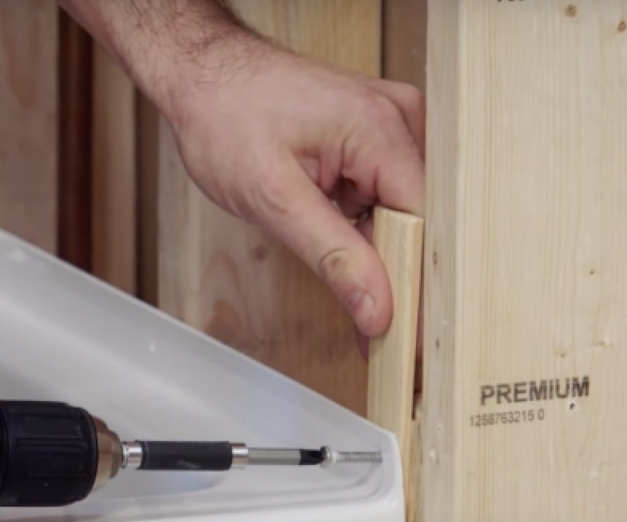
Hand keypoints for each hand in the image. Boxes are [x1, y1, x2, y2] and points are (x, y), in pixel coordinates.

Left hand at [163, 39, 424, 343]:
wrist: (202, 76)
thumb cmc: (226, 118)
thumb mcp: (274, 199)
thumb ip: (331, 257)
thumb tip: (375, 308)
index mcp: (381, 128)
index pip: (424, 224)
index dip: (414, 285)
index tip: (407, 341)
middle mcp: (398, 120)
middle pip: (419, 221)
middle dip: (395, 276)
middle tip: (379, 336)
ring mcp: (389, 126)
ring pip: (402, 214)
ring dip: (376, 254)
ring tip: (360, 295)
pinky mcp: (373, 138)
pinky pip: (383, 197)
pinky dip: (364, 232)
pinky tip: (345, 254)